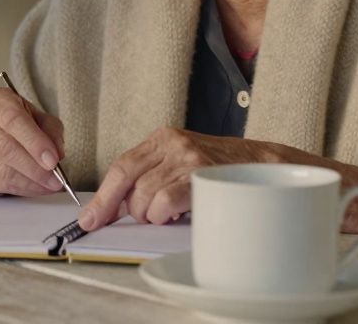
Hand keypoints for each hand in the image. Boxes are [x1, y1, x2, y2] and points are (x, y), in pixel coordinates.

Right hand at [0, 87, 66, 196]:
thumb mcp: (41, 117)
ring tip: (50, 186)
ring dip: (31, 183)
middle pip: (5, 148)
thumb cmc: (20, 122)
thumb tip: (56, 154)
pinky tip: (35, 188)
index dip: (34, 142)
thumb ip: (52, 131)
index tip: (53, 160)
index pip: (13, 120)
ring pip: (2, 171)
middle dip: (34, 168)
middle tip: (55, 180)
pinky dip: (21, 190)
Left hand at [77, 128, 281, 230]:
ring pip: (144, 196)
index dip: (103, 196)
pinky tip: (175, 216)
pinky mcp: (201, 176)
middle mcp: (173, 143)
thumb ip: (150, 177)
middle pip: (127, 180)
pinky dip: (163, 216)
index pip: (122, 166)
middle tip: (132, 220)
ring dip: (150, 215)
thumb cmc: (222, 170)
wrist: (267, 167)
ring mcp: (188, 158)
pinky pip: (164, 203)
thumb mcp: (182, 163)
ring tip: (167, 214)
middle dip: (122, 209)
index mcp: (163, 137)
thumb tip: (115, 207)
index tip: (89, 218)